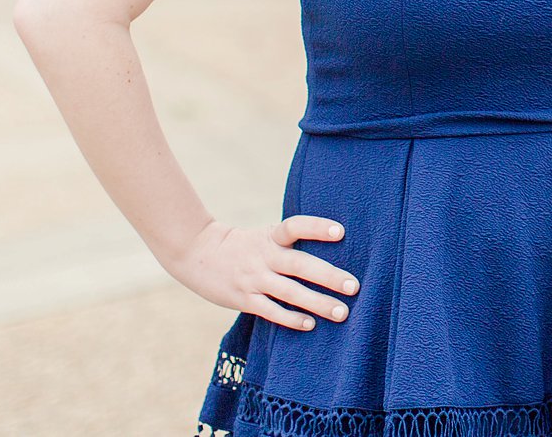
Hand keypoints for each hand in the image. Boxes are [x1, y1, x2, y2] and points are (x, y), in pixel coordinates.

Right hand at [162, 215, 358, 330]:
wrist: (197, 253)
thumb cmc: (243, 245)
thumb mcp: (265, 235)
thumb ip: (290, 242)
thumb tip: (332, 248)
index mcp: (271, 236)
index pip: (295, 226)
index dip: (317, 228)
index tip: (341, 231)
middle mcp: (264, 256)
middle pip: (300, 265)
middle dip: (329, 276)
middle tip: (354, 286)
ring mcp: (254, 279)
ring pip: (290, 292)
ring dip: (317, 303)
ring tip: (342, 312)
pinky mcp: (244, 299)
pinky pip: (271, 310)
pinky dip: (291, 319)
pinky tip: (310, 325)